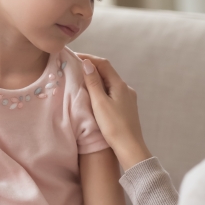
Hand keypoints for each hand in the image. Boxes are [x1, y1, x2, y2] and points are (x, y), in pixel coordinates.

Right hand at [78, 54, 151, 170]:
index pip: (104, 64)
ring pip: (110, 83)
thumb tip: (87, 63)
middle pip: (108, 72)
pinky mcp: (127, 108)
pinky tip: (95, 96)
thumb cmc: (114, 126)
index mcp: (120, 85)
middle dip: (92, 68)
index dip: (89, 58)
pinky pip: (112, 92)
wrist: (130, 147)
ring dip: (97, 79)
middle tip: (75, 67)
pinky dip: (102, 89)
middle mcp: (126, 88)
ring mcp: (128, 98)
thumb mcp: (99, 103)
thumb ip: (93, 83)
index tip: (74, 57)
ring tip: (82, 80)